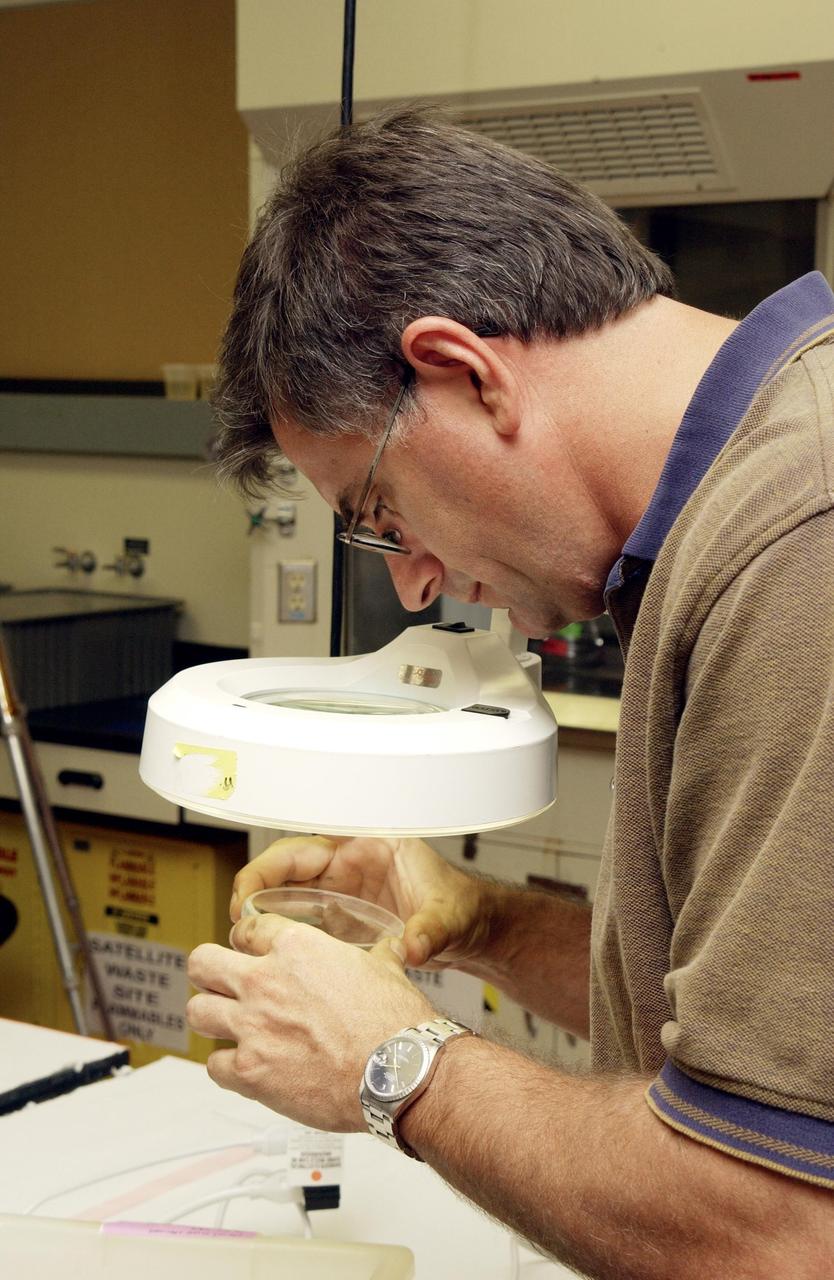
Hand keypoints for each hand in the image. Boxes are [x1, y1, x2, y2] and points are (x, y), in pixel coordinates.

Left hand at [187, 913, 434, 1129]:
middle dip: (210, 973)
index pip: (247, 929)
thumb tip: (388, 949)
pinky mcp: (250, 1071)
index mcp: (296, 947)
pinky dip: (227, 1067)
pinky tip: (247, 1067)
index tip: (251, 952)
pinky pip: (214, 1066)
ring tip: (230, 1026)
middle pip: (202, 963)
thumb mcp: (386, 968)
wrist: (397, 1072)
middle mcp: (265, 981)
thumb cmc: (394, 1022)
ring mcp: (253, 1026)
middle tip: (224, 984)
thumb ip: (376, 955)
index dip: (249, 941)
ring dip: (213, 1018)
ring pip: (198, 1012)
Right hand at [230, 835, 493, 969]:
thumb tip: (414, 947)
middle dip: (253, 893)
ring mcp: (340, 891)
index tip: (248, 896)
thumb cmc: (461, 907)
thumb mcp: (449, 916)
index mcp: (367, 846)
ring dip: (261, 918)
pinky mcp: (340, 918)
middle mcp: (347, 865)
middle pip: (284, 870)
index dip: (267, 868)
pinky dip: (279, 937)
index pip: (304, 847)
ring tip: (243, 948)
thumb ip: (431, 930)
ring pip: (285, 896)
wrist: (471, 929)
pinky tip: (267, 961)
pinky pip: (299, 922)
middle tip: (237, 929)